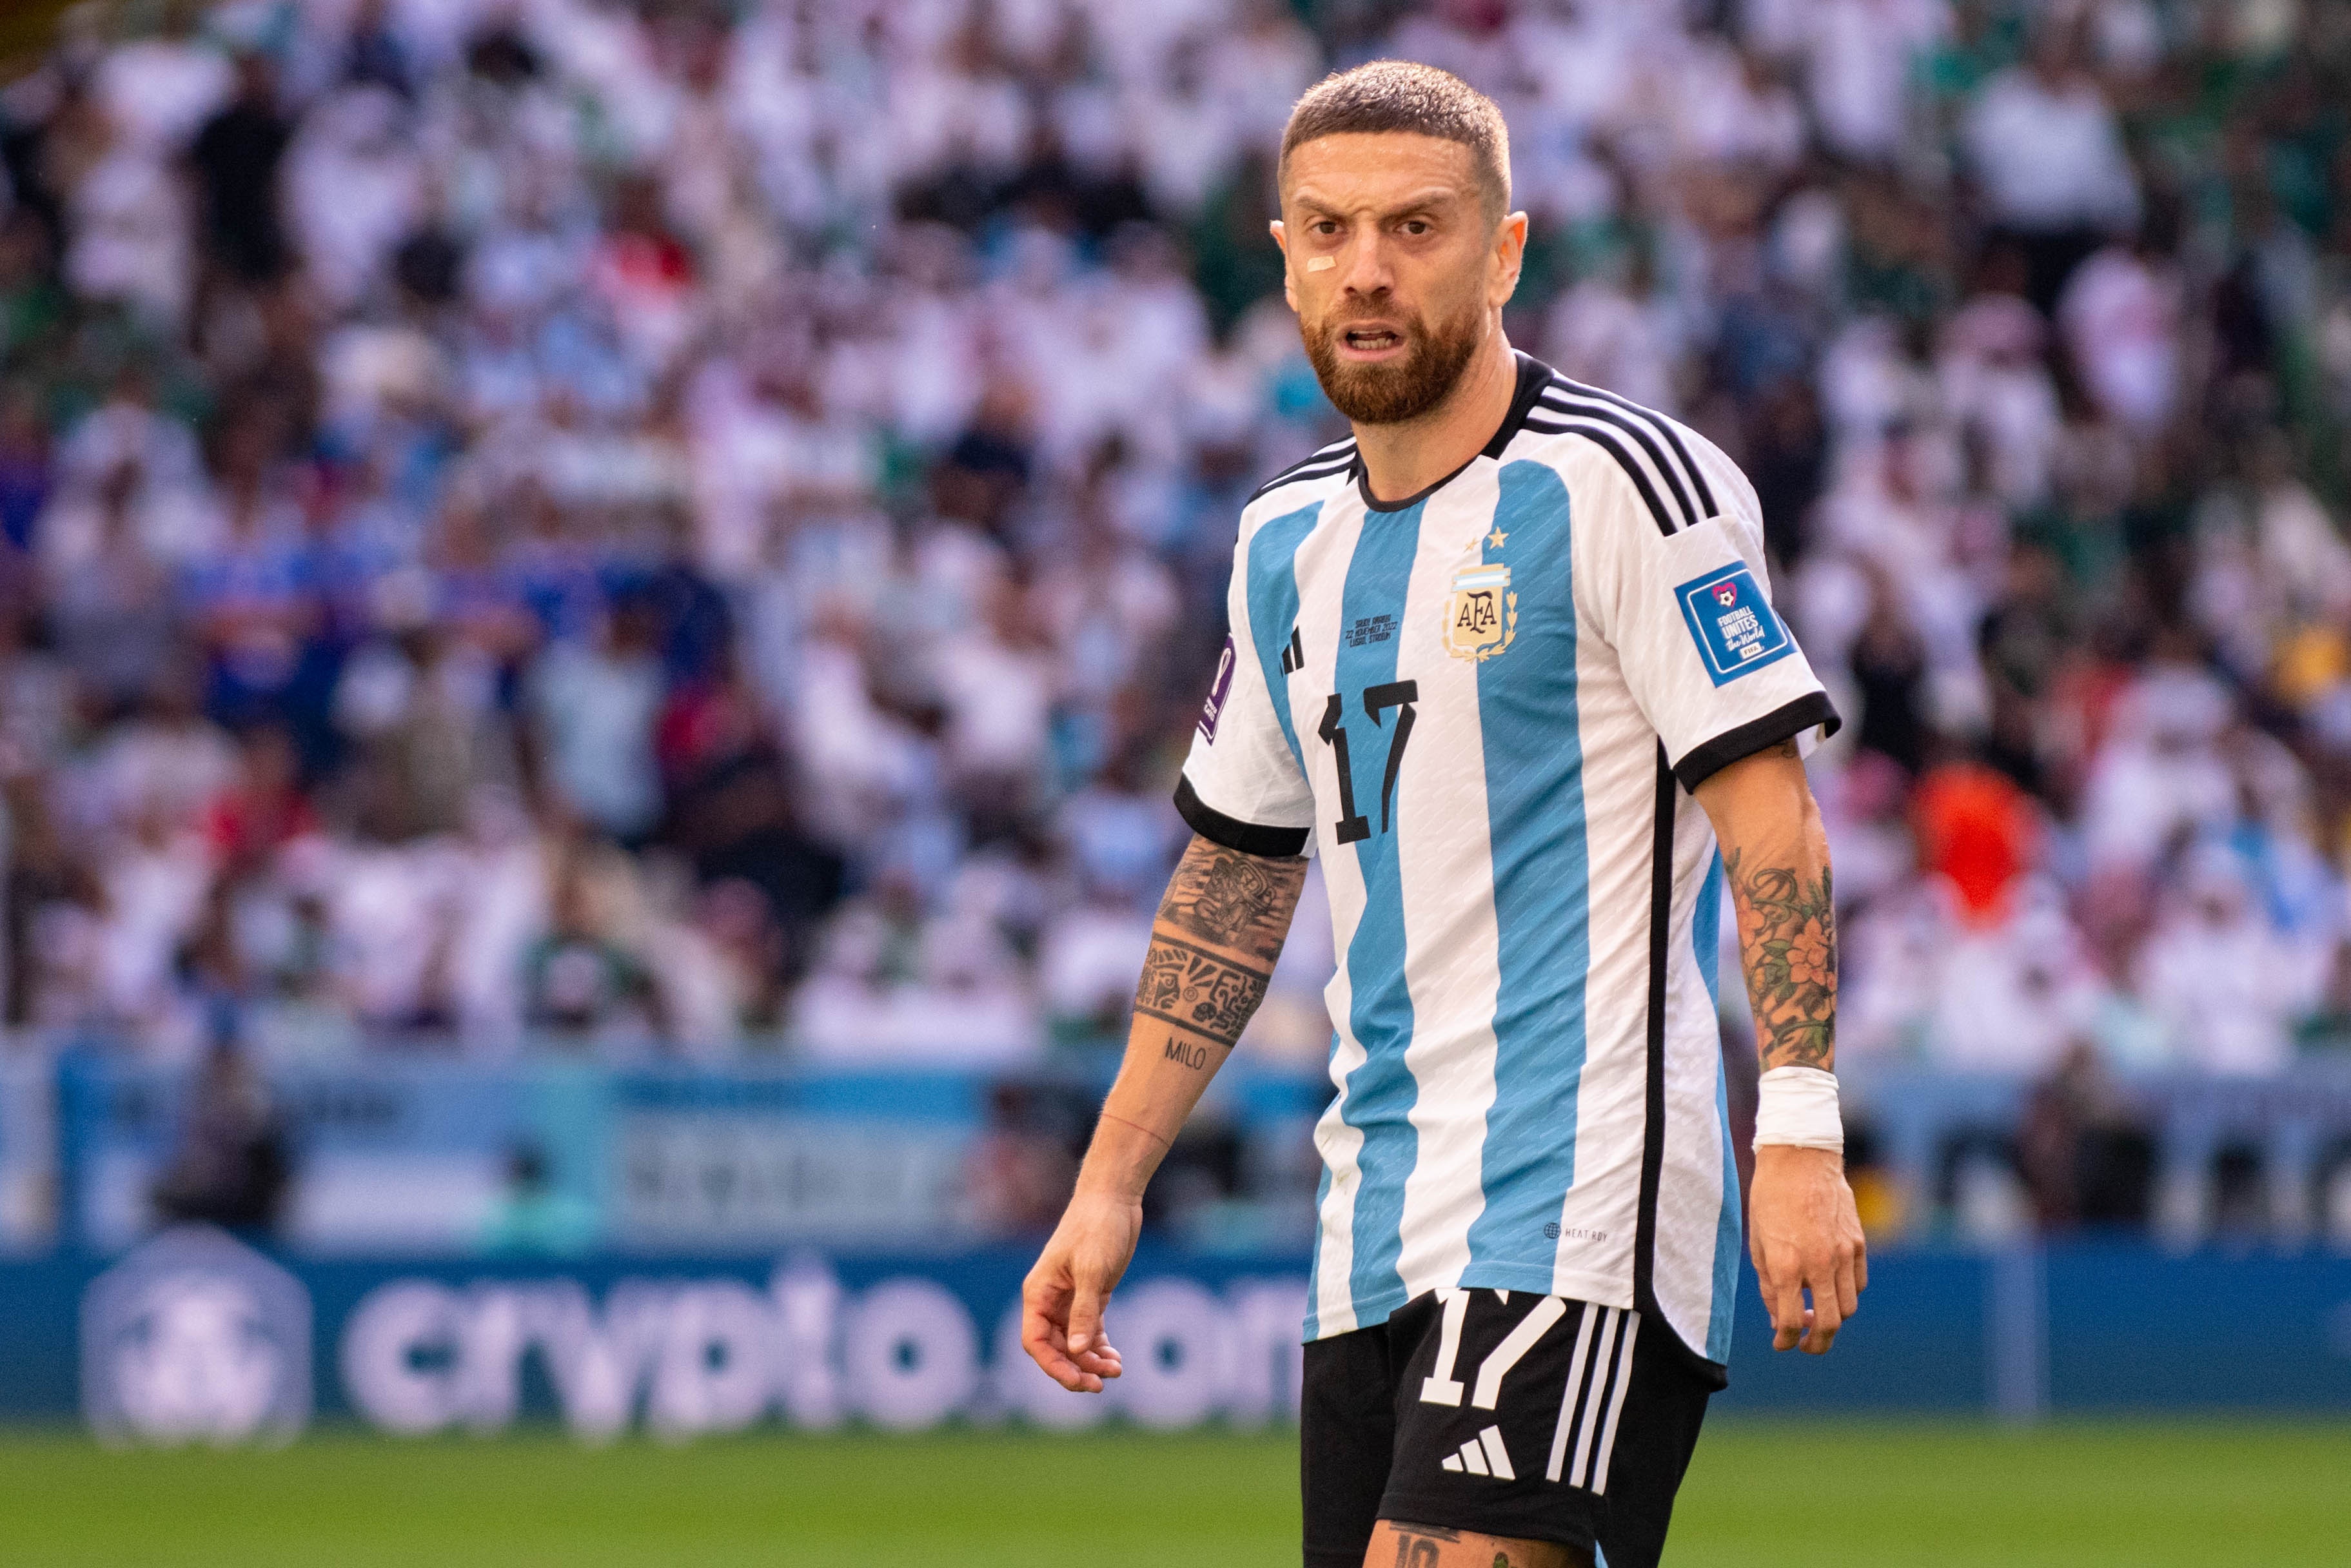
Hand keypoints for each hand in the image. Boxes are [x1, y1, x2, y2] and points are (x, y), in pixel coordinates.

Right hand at [1020, 1187, 1141, 1391]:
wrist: (1114, 1198)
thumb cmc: (1097, 1226)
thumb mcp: (1092, 1269)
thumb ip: (1085, 1310)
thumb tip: (1079, 1351)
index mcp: (1039, 1293)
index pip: (1035, 1341)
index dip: (1053, 1366)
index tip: (1078, 1380)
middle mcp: (1050, 1300)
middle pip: (1054, 1348)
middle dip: (1075, 1368)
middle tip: (1100, 1384)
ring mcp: (1070, 1299)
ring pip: (1074, 1343)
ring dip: (1091, 1361)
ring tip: (1116, 1369)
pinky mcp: (1091, 1295)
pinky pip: (1090, 1331)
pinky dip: (1100, 1347)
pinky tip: (1116, 1358)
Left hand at [1748, 1144, 1866, 1354]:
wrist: (1799, 1160)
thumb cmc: (1770, 1200)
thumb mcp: (1759, 1244)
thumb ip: (1769, 1285)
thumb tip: (1778, 1320)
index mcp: (1786, 1266)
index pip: (1790, 1322)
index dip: (1785, 1341)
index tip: (1781, 1344)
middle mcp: (1818, 1264)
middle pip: (1829, 1324)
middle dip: (1817, 1344)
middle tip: (1807, 1346)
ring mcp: (1843, 1254)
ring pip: (1848, 1307)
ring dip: (1833, 1320)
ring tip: (1816, 1316)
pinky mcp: (1857, 1243)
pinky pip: (1858, 1283)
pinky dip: (1846, 1294)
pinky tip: (1829, 1288)